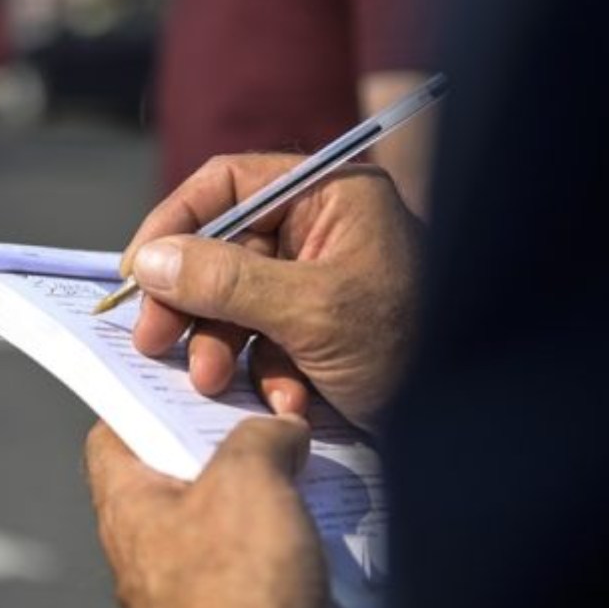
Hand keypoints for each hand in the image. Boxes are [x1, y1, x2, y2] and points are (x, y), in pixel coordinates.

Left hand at [85, 416, 333, 607]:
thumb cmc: (234, 593)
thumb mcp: (246, 482)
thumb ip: (258, 437)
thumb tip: (280, 429)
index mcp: (128, 506)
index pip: (114, 435)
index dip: (144, 398)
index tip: (185, 376)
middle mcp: (149, 548)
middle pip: (181, 471)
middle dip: (229, 442)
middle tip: (273, 416)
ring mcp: (192, 587)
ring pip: (229, 517)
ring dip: (271, 491)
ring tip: (313, 464)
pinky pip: (263, 562)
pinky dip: (292, 538)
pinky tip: (328, 522)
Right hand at [123, 154, 422, 431]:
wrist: (471, 423)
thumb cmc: (409, 345)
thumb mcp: (313, 310)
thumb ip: (226, 281)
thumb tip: (149, 259)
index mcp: (328, 196)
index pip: (227, 184)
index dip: (174, 222)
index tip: (137, 270)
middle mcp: (319, 231)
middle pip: (220, 250)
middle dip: (191, 303)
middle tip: (155, 343)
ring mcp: (316, 285)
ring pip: (235, 305)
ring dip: (223, 350)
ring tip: (216, 385)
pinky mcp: (317, 335)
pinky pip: (265, 345)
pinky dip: (268, 378)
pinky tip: (292, 406)